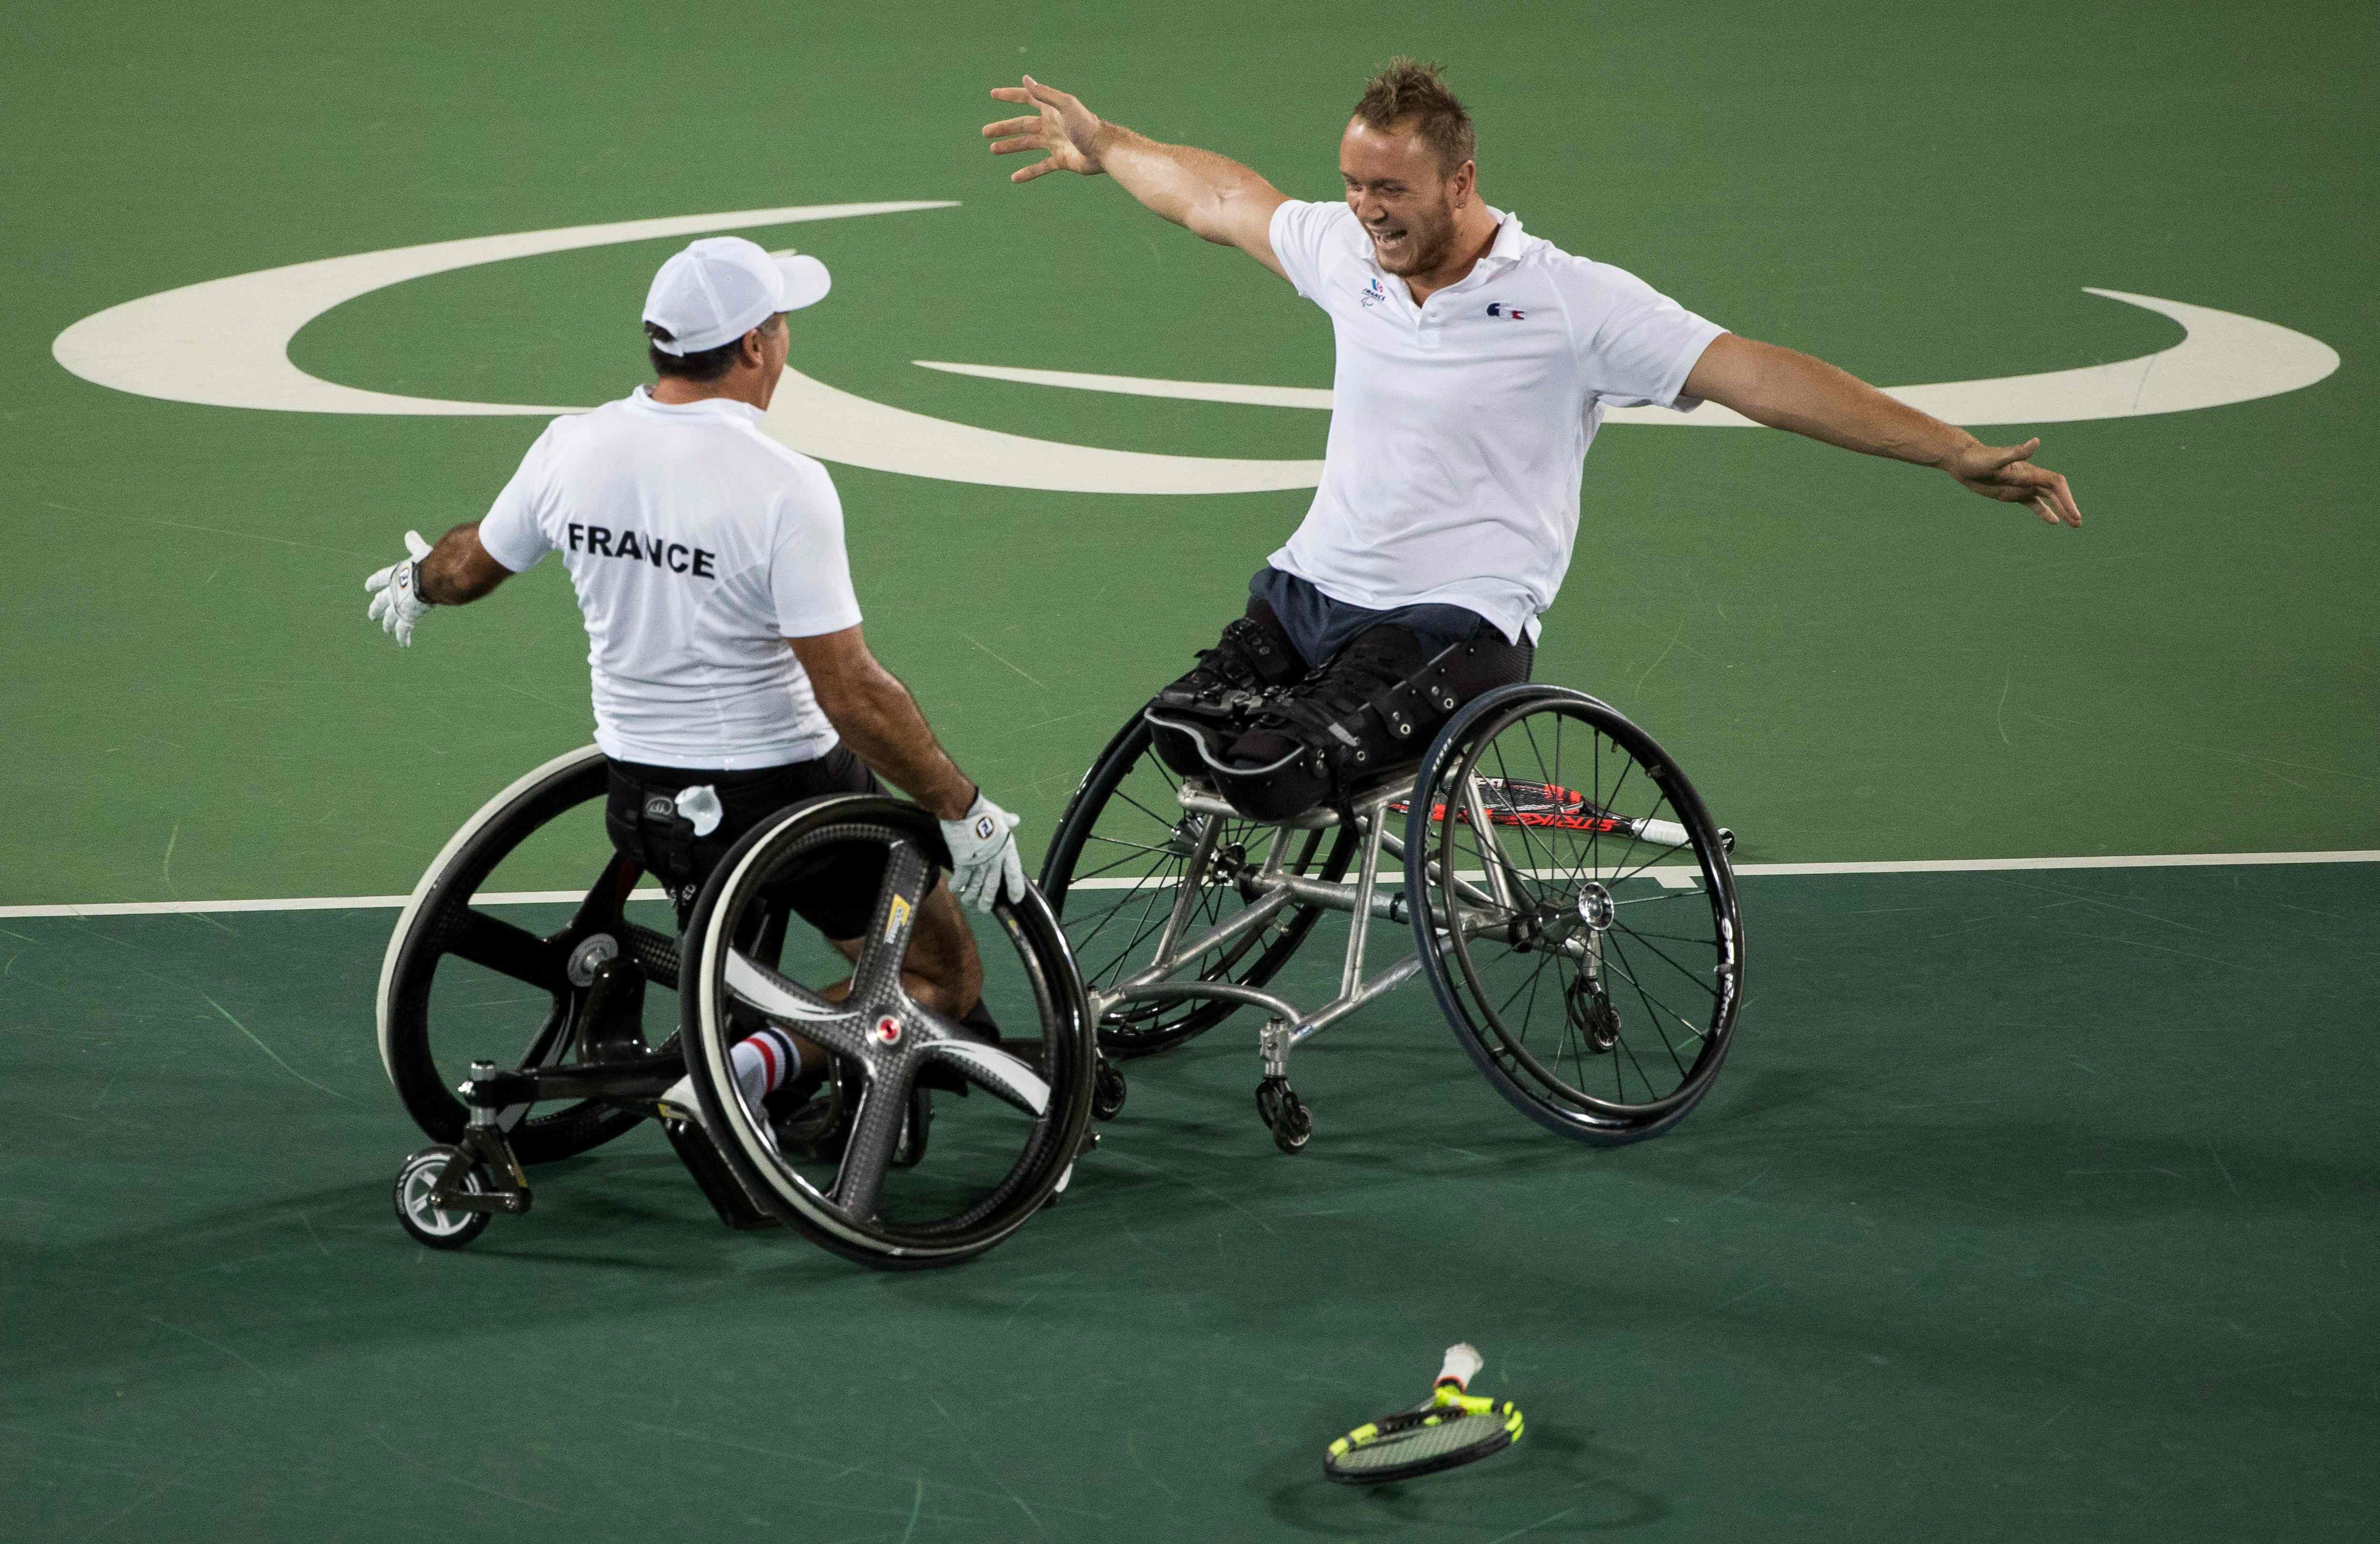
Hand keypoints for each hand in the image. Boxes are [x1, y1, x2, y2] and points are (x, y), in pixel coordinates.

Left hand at [365, 530, 435, 644]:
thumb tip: (410, 534)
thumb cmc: (427, 563)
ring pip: (390, 618)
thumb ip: (414, 545)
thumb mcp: (420, 552)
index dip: (373, 583)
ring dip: (388, 625)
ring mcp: (399, 606)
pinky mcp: (408, 617)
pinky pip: (405, 630)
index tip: (367, 587)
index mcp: (395, 576)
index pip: (379, 579)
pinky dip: (404, 638)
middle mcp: (393, 592)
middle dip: (376, 609)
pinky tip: (404, 645)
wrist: (431, 579)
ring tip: (386, 630)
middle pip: (381, 602)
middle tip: (372, 615)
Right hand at [939, 791, 1026, 912]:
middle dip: (988, 900)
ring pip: (975, 887)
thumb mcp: (1000, 815)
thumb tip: (1015, 819)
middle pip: (992, 886)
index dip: (1016, 889)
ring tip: (969, 902)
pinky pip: (960, 880)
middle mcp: (994, 860)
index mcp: (1007, 849)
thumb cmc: (983, 810)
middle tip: (984, 908)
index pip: (1014, 874)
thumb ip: (1008, 820)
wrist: (964, 809)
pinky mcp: (962, 862)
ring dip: (971, 897)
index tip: (1015, 899)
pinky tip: (954, 889)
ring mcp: (978, 863)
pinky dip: (956, 886)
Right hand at [984, 76, 1105, 182]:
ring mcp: (1055, 143)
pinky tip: (1014, 178)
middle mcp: (1051, 125)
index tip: (993, 94)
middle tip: (985, 132)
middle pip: (1022, 125)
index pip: (1026, 98)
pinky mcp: (1060, 160)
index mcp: (1051, 110)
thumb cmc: (1086, 126)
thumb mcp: (1065, 106)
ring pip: (1027, 144)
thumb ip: (1045, 94)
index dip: (1010, 95)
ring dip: (1010, 146)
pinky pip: (1041, 166)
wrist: (1103, 150)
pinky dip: (1028, 172)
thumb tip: (1025, 78)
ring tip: (993, 150)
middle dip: (1004, 127)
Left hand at [1947, 438, 2082, 527]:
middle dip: (2067, 507)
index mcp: (2029, 471)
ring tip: (2073, 524)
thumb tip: (2036, 441)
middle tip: (2077, 523)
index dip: (2066, 498)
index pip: (2055, 484)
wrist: (1963, 461)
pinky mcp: (2012, 493)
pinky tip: (2054, 522)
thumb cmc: (1977, 459)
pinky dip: (2044, 512)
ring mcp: (2022, 486)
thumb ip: (2017, 453)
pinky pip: (2033, 504)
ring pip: (2048, 499)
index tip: (2073, 513)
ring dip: (2061, 510)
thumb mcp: (1996, 458)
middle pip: (2055, 493)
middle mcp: (2029, 478)